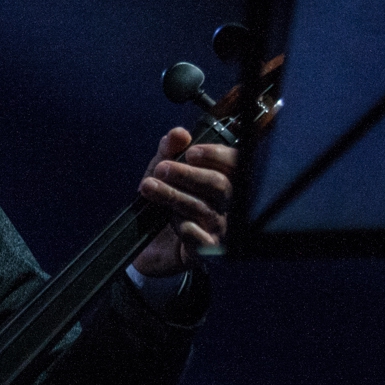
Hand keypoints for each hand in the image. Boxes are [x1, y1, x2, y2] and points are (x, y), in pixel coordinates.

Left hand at [131, 127, 235, 276]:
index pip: (235, 164)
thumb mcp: (161, 172)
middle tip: (162, 169)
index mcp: (223, 181)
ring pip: (203, 208)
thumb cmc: (165, 204)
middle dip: (189, 174)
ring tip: (148, 187)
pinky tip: (171, 220)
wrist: (153, 246)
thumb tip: (178, 134)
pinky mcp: (208, 251)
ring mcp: (221, 229)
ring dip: (173, 195)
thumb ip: (168, 151)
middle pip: (220, 185)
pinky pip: (200, 237)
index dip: (217, 156)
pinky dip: (184, 226)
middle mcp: (228, 204)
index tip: (192, 152)